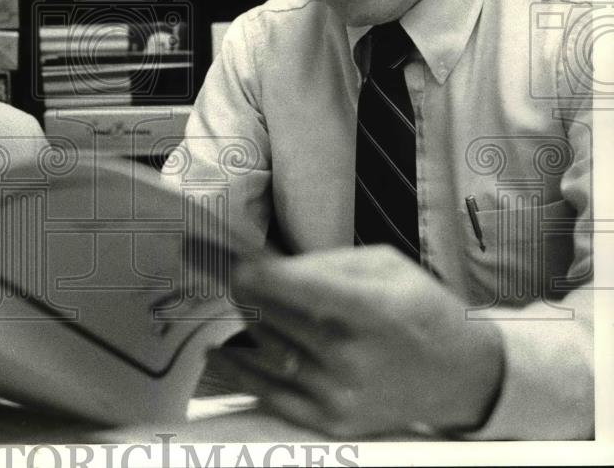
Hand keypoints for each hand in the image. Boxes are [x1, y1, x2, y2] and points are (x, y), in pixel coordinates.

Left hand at [223, 245, 504, 437]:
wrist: (461, 376)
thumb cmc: (422, 309)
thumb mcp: (386, 266)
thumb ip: (325, 262)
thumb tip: (267, 262)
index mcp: (371, 310)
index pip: (296, 288)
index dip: (256, 272)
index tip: (238, 260)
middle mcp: (352, 356)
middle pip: (271, 316)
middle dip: (246, 290)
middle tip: (238, 274)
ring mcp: (340, 392)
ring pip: (264, 349)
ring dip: (246, 322)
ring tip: (243, 303)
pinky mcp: (331, 419)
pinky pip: (269, 393)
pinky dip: (238, 372)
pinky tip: (218, 354)